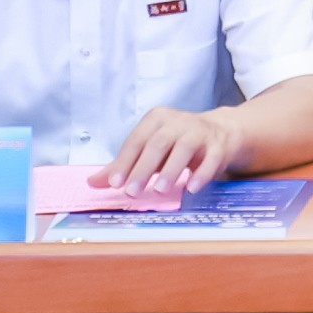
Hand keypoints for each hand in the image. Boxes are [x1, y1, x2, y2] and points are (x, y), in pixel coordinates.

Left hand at [103, 107, 230, 189]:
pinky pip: (211, 158)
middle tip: (133, 192)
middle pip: (158, 143)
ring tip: (160, 190)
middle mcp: (178, 122)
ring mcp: (200, 132)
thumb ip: (123, 165)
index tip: (115, 183)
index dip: (125, 162)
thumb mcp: (149, 150)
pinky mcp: (219, 145)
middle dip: (144, 168)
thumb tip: (92, 182)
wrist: (221, 132)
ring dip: (171, 170)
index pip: (137, 140)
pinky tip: (191, 188)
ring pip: (184, 148)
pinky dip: (201, 173)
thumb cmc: (176, 143)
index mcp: (157, 119)